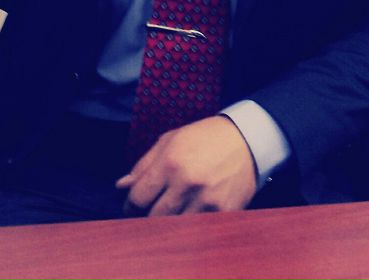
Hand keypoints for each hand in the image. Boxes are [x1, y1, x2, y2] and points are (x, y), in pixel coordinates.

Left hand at [115, 115, 256, 216]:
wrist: (246, 139)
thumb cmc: (204, 137)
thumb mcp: (170, 140)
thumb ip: (144, 164)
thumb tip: (121, 185)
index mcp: (170, 163)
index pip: (138, 198)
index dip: (130, 205)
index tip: (132, 206)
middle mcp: (186, 183)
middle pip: (154, 218)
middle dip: (149, 215)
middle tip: (153, 208)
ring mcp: (206, 200)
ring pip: (175, 228)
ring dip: (170, 222)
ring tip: (173, 210)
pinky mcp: (223, 212)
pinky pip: (199, 230)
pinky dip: (192, 225)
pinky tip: (192, 212)